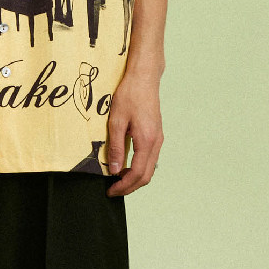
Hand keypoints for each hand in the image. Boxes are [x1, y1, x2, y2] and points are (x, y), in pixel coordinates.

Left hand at [105, 72, 162, 196]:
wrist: (144, 78)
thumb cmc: (129, 95)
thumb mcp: (116, 121)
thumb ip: (116, 147)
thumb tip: (115, 171)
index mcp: (147, 140)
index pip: (137, 173)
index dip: (124, 186)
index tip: (110, 190)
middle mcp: (156, 142)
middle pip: (147, 176)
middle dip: (130, 187)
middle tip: (113, 190)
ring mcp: (158, 139)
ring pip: (150, 168)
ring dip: (135, 178)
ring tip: (118, 180)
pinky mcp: (157, 135)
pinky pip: (150, 159)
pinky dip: (139, 168)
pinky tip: (126, 166)